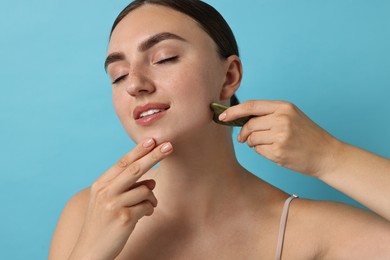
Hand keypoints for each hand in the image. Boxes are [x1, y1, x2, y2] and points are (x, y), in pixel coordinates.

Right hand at [69, 139, 172, 259]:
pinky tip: (142, 216)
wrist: (90, 252)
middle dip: (154, 155)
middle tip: (170, 146)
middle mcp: (106, 192)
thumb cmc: (103, 225)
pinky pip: (147, 206)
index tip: (152, 140)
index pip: (123, 162)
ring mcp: (114, 204)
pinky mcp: (124, 218)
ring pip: (145, 190)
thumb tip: (152, 182)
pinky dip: (149, 210)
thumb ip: (127, 188)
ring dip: (151, 198)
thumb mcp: (108, 202)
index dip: (139, 150)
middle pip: (135, 169)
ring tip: (147, 207)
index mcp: (101, 185)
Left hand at [219, 100, 339, 176]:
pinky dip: (262, 152)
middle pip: (249, 124)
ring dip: (253, 143)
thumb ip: (268, 114)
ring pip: (252, 139)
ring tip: (267, 144)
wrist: (327, 154)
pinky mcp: (279, 152)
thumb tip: (239, 118)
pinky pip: (259, 151)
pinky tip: (275, 152)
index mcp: (284, 107)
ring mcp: (281, 136)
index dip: (234, 111)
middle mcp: (282, 119)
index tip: (222, 116)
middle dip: (244, 133)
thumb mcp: (291, 116)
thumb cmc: (306, 135)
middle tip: (244, 138)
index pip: (251, 106)